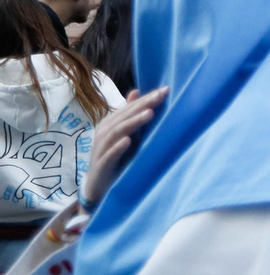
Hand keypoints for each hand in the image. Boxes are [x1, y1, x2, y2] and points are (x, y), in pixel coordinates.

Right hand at [83, 86, 167, 207]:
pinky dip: (118, 147)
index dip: (146, 98)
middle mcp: (104, 132)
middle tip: (160, 96)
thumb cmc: (116, 157)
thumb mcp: (126, 134)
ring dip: (133, 122)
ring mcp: (101, 148)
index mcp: (111, 123)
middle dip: (143, 105)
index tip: (165, 90)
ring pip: (117, 131)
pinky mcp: (101, 164)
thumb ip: (131, 115)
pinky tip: (128, 141)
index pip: (130, 108)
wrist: (98, 185)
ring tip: (149, 114)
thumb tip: (136, 92)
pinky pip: (109, 154)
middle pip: (124, 116)